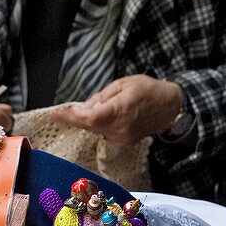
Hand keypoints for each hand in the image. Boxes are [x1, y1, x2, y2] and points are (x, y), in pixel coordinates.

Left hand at [48, 76, 182, 145]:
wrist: (169, 106)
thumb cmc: (148, 90)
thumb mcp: (123, 84)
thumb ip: (101, 97)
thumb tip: (84, 107)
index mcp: (121, 109)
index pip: (89, 117)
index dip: (71, 117)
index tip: (57, 114)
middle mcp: (121, 127)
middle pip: (89, 125)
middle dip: (76, 118)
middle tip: (65, 112)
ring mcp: (123, 137)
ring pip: (95, 131)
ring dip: (89, 121)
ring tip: (97, 108)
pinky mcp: (124, 142)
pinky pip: (105, 134)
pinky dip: (99, 126)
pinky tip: (106, 117)